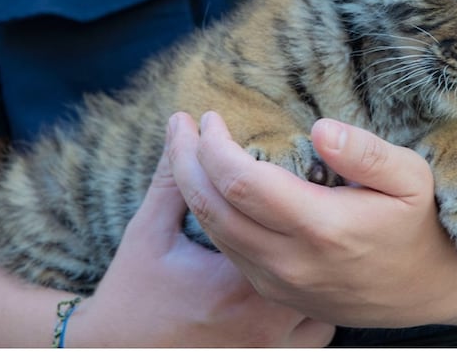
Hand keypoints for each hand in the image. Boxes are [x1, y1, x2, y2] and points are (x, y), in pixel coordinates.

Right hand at [67, 120, 334, 346]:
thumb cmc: (131, 294)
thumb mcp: (147, 232)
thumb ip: (171, 180)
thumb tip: (182, 125)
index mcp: (231, 280)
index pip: (267, 213)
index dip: (270, 177)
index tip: (260, 149)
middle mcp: (262, 315)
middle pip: (307, 251)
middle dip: (308, 214)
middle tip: (301, 182)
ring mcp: (275, 342)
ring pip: (324, 294)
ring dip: (319, 261)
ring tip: (310, 229)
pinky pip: (319, 331)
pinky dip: (316, 304)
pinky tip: (306, 274)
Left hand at [169, 111, 456, 327]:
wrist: (428, 289)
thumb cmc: (420, 224)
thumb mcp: (412, 177)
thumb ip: (366, 153)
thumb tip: (319, 129)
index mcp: (321, 227)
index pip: (240, 183)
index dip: (214, 146)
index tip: (210, 117)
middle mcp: (291, 260)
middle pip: (212, 208)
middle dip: (185, 161)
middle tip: (179, 125)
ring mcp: (279, 282)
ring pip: (214, 232)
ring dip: (190, 187)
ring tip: (183, 149)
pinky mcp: (275, 292)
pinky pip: (228, 251)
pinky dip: (210, 214)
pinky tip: (208, 186)